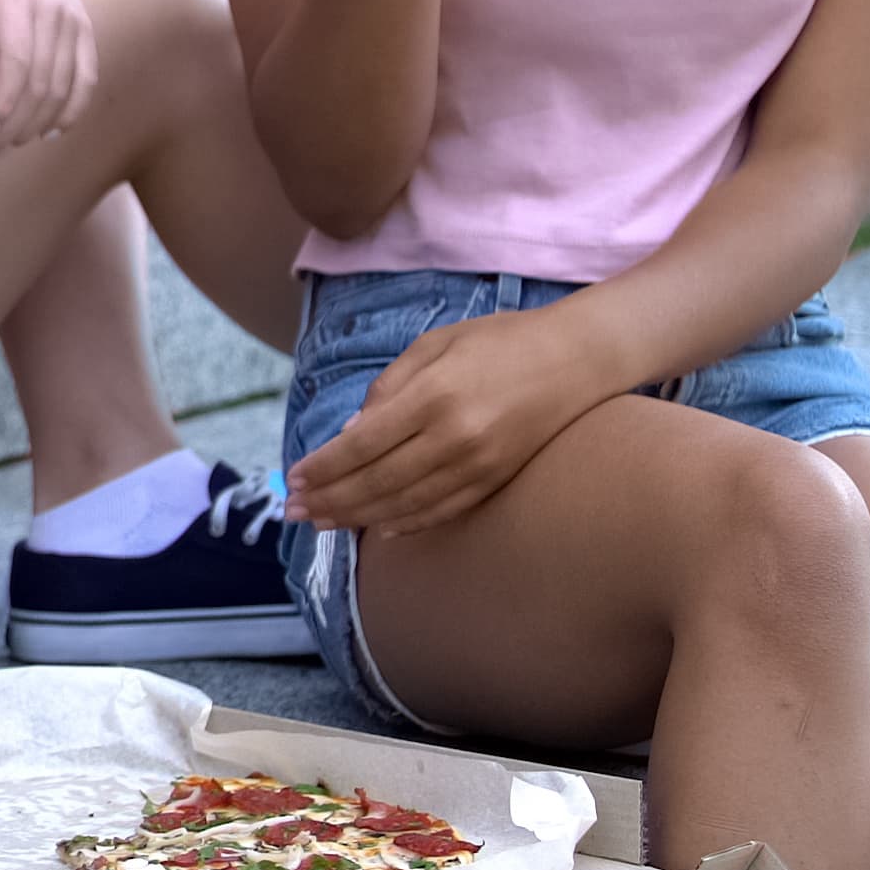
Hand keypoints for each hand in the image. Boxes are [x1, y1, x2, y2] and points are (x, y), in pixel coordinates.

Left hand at [0, 0, 96, 155]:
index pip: (19, 62)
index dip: (4, 103)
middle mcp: (54, 9)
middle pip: (42, 81)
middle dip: (14, 125)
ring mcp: (74, 18)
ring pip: (65, 85)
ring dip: (38, 124)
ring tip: (8, 146)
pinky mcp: (83, 26)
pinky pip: (87, 75)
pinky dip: (73, 107)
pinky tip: (50, 132)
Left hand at [283, 304, 620, 535]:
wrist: (577, 359)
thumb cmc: (498, 342)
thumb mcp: (434, 346)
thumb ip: (387, 389)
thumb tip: (348, 435)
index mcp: (433, 396)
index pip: (362, 445)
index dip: (323, 467)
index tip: (292, 479)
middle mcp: (455, 437)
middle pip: (377, 481)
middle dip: (330, 500)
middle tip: (295, 512)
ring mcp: (480, 465)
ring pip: (405, 504)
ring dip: (358, 517)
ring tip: (323, 523)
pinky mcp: (498, 481)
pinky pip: (442, 511)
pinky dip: (406, 523)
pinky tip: (378, 528)